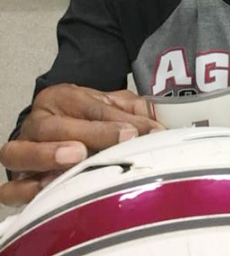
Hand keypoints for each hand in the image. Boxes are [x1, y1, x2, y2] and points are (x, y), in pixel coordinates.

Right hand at [0, 84, 162, 206]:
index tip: (137, 131)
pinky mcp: (15, 178)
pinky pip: (9, 188)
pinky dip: (25, 190)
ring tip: (76, 157)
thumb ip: (134, 111)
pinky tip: (48, 188)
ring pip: (19, 152)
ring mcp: (23, 149)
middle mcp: (37, 121)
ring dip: (47, 156)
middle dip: (87, 134)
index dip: (113, 121)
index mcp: (62, 98)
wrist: (60, 124)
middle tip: (114, 140)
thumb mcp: (113, 105)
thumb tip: (157, 127)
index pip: (89, 107)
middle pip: (54, 126)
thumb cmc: (88, 116)